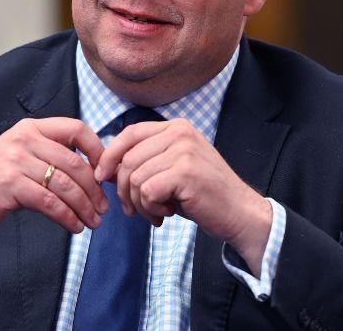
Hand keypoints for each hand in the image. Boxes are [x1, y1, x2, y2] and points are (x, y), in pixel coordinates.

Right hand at [0, 117, 106, 276]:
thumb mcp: (21, 156)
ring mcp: (16, 161)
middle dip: (95, 189)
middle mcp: (24, 139)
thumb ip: (50, 155)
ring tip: (94, 222)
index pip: (76, 128)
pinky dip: (68, 217)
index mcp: (30, 128)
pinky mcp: (11, 186)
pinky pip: (51, 203)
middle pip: (75, 162)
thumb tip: (93, 170)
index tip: (105, 174)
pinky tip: (75, 226)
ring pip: (65, 185)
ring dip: (85, 207)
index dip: (97, 150)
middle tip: (104, 208)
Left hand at [94, 118, 271, 274]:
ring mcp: (184, 150)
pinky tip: (166, 214)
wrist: (239, 213)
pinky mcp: (185, 172)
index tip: (103, 177)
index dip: (110, 156)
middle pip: (128, 158)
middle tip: (134, 210)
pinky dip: (150, 209)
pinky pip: (146, 191)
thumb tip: (104, 168)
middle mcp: (180, 133)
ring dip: (139, 204)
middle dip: (124, 189)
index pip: (129, 134)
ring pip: (135, 177)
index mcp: (176, 127)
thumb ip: (142, 164)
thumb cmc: (202, 195)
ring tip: (156, 213)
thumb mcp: (169, 172)